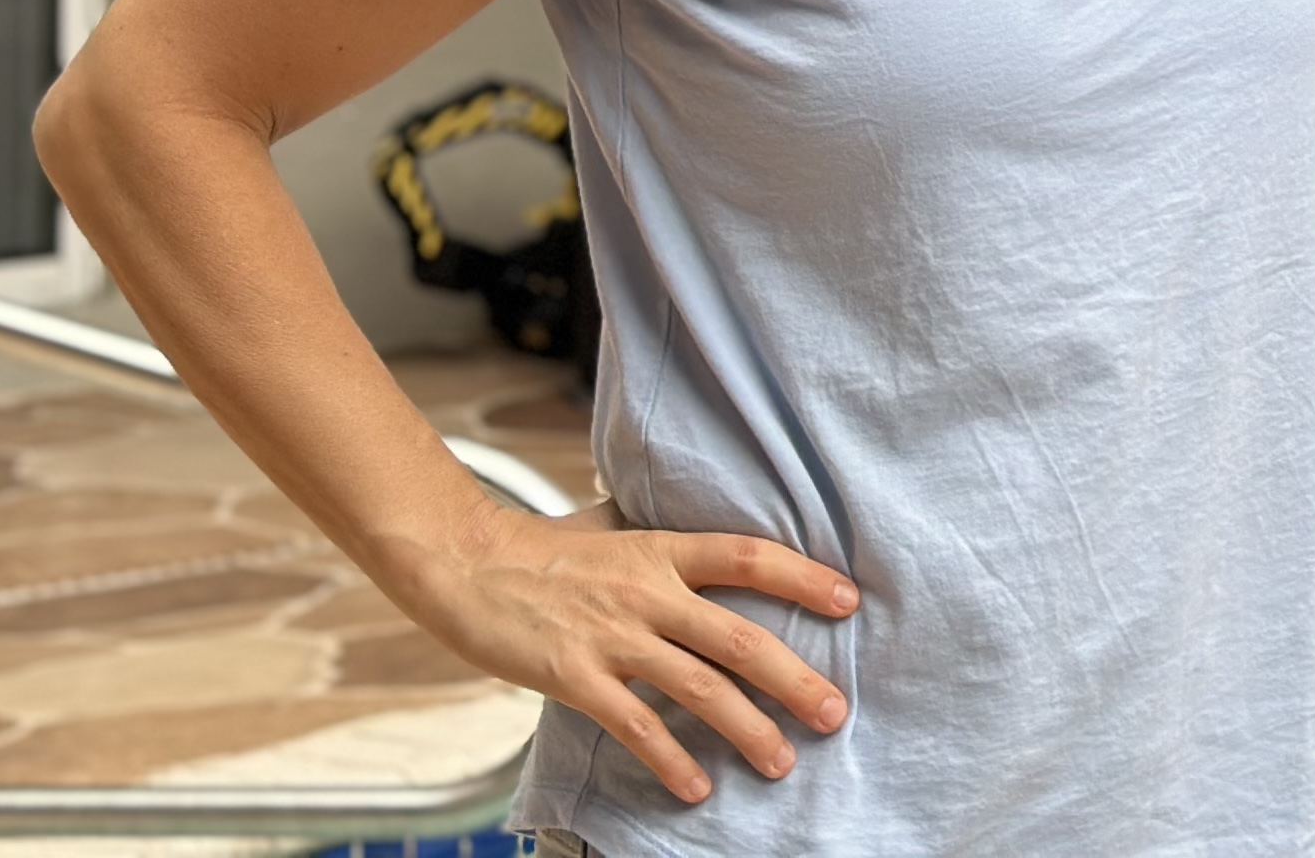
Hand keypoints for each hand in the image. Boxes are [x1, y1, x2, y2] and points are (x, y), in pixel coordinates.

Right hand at [403, 499, 856, 807]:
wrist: (466, 563)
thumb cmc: (544, 547)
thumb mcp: (614, 528)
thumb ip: (661, 541)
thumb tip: (706, 539)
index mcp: (662, 549)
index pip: (748, 555)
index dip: (802, 577)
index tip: (849, 600)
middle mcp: (647, 591)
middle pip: (740, 636)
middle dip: (795, 678)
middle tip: (835, 712)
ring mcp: (613, 636)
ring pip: (699, 687)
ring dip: (748, 728)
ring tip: (782, 760)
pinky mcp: (575, 676)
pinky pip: (635, 725)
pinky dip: (671, 759)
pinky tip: (699, 787)